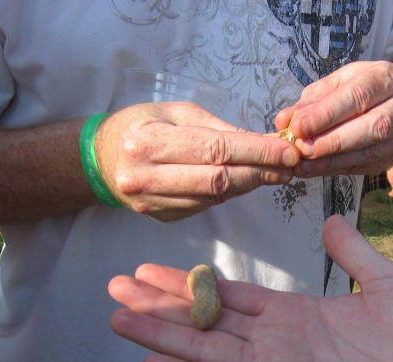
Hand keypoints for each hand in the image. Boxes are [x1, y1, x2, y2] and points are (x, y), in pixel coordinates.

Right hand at [95, 102, 300, 221]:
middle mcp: (146, 176)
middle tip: (290, 166)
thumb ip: (217, 128)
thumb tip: (262, 142)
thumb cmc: (141, 125)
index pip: (215, 150)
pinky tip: (246, 182)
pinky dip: (230, 194)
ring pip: (215, 197)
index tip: (287, 151)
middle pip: (218, 179)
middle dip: (261, 172)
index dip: (257, 152)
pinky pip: (206, 206)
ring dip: (250, 185)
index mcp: (148, 142)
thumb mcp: (175, 112)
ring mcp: (152, 203)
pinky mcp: (162, 218)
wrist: (101, 159)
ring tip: (275, 173)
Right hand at [108, 215, 392, 361]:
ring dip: (163, 336)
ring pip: (206, 352)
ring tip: (120, 318)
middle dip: (161, 304)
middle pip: (206, 321)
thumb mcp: (384, 281)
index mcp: (295, 314)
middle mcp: (276, 343)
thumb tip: (330, 220)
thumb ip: (353, 253)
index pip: (229, 295)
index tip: (150, 268)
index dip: (190, 282)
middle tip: (116, 287)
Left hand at [274, 61, 392, 177]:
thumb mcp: (336, 85)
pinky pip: (367, 167)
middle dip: (333, 141)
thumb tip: (284, 121)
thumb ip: (311, 102)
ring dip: (333, 161)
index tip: (298, 127)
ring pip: (372, 151)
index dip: (327, 114)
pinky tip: (314, 170)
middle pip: (373, 126)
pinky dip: (337, 169)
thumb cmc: (358, 89)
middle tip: (302, 149)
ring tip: (303, 165)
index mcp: (388, 77)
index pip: (358, 95)